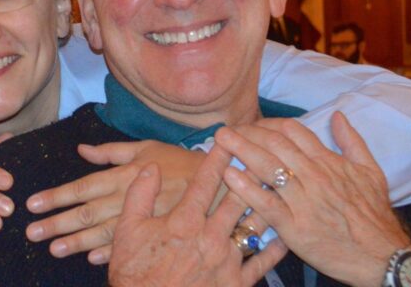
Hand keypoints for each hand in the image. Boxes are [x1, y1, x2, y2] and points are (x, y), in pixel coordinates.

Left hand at [25, 140, 203, 262]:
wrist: (219, 181)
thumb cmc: (179, 162)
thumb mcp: (146, 147)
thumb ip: (111, 151)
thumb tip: (81, 150)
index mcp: (124, 174)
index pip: (83, 186)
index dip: (57, 195)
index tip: (34, 204)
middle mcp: (129, 196)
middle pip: (87, 212)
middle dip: (58, 222)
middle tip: (32, 232)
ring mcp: (143, 218)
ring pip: (103, 232)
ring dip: (77, 242)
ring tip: (54, 249)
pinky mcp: (156, 232)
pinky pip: (130, 244)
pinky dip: (110, 252)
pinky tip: (91, 259)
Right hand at [109, 146, 286, 286]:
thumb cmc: (135, 274)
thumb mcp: (127, 231)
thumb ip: (139, 196)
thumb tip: (151, 168)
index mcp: (185, 222)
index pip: (205, 181)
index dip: (218, 157)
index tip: (229, 138)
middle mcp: (211, 237)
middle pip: (238, 197)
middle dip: (251, 172)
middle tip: (264, 152)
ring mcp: (227, 261)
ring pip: (254, 225)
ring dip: (266, 203)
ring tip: (279, 184)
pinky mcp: (237, 283)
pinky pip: (262, 262)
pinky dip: (275, 246)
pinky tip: (283, 232)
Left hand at [215, 113, 409, 286]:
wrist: (382, 255)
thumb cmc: (374, 214)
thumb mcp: (371, 171)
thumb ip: (352, 141)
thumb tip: (337, 114)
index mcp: (329, 162)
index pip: (293, 132)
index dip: (268, 125)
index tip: (251, 125)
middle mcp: (314, 176)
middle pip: (275, 145)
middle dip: (248, 133)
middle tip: (226, 129)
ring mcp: (304, 201)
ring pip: (268, 169)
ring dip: (242, 151)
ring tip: (221, 140)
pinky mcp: (296, 227)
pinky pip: (267, 204)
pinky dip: (247, 189)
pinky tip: (230, 176)